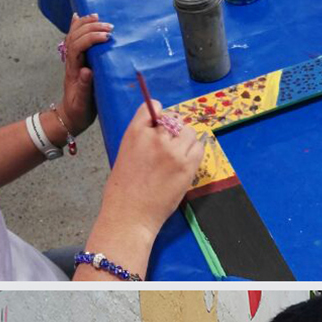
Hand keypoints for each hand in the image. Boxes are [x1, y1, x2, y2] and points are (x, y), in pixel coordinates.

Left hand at [59, 12, 112, 136]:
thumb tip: (87, 71)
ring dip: (84, 24)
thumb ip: (85, 88)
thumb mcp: (83, 104)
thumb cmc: (79, 111)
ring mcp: (72, 60)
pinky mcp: (77, 60)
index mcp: (73, 71)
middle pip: (75, 38)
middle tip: (109, 27)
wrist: (70, 116)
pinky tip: (79, 16)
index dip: (90, 39)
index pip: (78, 48)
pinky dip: (76, 27)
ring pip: (73, 36)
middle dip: (90, 28)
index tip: (106, 37)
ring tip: (98, 17)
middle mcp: (71, 62)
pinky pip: (74, 39)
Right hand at [101, 100, 204, 239]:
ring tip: (177, 154)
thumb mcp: (125, 153)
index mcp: (135, 133)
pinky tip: (185, 161)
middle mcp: (156, 138)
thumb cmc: (123, 189)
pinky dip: (194, 150)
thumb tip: (161, 129)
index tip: (159, 123)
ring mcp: (174, 152)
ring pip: (189, 132)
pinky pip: (199, 147)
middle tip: (168, 146)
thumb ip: (142, 138)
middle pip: (173, 120)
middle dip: (172, 130)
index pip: (152, 107)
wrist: (130, 214)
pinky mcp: (187, 166)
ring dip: (185, 139)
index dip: (158, 114)